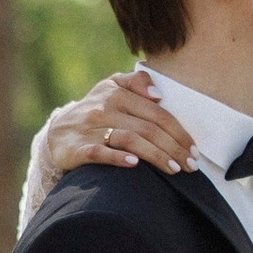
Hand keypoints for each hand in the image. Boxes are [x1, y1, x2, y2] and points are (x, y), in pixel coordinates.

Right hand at [38, 69, 196, 184]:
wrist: (58, 131)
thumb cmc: (95, 110)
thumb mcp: (112, 87)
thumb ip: (136, 82)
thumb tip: (158, 94)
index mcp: (117, 94)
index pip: (157, 114)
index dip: (179, 132)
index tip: (194, 150)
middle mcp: (105, 109)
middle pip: (148, 129)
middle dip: (174, 148)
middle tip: (190, 165)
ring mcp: (90, 129)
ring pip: (129, 140)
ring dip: (155, 155)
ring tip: (174, 169)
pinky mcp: (77, 148)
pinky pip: (99, 152)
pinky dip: (117, 157)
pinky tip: (134, 164)